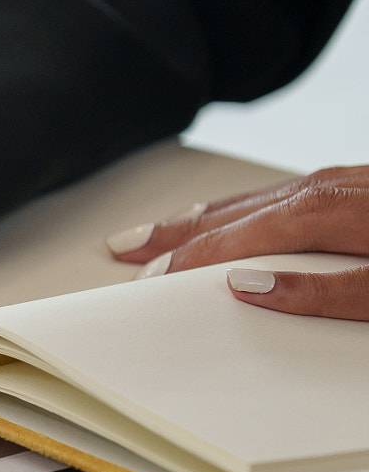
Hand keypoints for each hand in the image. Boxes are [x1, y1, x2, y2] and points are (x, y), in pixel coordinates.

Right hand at [106, 167, 368, 319]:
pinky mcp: (359, 181)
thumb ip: (326, 291)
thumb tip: (248, 287)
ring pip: (254, 199)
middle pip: (231, 213)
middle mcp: (323, 189)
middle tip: (126, 246)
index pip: (234, 242)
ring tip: (167, 228)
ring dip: (205, 216)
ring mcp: (342, 180)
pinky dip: (244, 205)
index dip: (186, 261)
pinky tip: (241, 212)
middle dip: (176, 231)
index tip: (149, 279)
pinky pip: (282, 192)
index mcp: (322, 213)